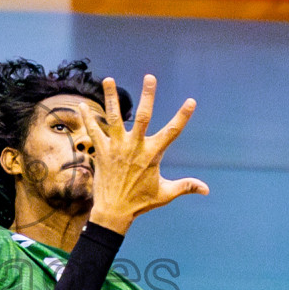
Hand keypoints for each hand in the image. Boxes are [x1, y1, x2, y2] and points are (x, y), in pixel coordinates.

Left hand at [80, 75, 207, 233]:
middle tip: (150, 77)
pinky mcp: (101, 151)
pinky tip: (82, 105)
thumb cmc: (140, 202)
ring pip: (114, 117)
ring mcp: (116, 147)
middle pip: (143, 116)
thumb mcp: (165, 193)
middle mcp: (135, 147)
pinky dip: (88, 118)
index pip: (172, 131)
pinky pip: (93, 130)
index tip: (191, 101)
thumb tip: (207, 189)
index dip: (183, 116)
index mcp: (152, 154)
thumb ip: (185, 186)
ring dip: (111, 97)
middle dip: (148, 95)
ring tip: (109, 79)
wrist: (113, 212)